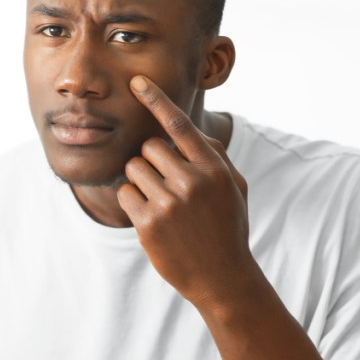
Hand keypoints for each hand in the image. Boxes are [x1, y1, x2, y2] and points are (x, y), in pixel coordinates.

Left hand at [116, 75, 257, 308]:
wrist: (223, 278)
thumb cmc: (227, 227)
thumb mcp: (234, 188)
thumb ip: (214, 156)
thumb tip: (190, 129)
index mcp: (214, 169)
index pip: (180, 124)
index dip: (156, 99)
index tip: (136, 81)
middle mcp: (192, 182)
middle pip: (150, 146)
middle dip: (152, 160)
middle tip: (165, 183)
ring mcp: (169, 203)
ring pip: (134, 168)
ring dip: (140, 180)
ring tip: (160, 201)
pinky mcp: (149, 224)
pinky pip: (125, 193)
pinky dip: (133, 201)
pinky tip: (151, 217)